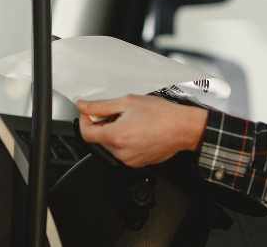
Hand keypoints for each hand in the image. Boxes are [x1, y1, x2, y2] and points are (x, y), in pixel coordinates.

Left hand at [76, 94, 207, 167]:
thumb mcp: (127, 102)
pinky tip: (137, 130)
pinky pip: (123, 152)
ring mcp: (130, 160)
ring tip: (130, 121)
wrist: (183, 128)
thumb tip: (83, 106)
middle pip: (99, 139)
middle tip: (116, 113)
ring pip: (111, 146)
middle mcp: (121, 152)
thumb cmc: (161, 115)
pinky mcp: (138, 163)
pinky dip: (125, 141)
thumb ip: (101, 106)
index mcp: (116, 136)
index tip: (91, 113)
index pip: (86, 133)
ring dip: (114, 133)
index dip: (85, 120)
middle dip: (102, 125)